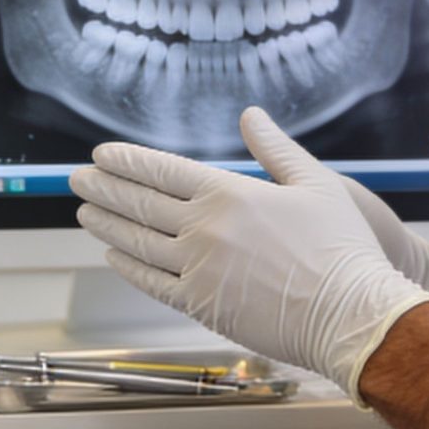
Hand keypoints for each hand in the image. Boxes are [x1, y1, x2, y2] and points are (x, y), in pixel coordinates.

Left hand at [70, 107, 428, 401]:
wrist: (351, 315)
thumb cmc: (343, 246)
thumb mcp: (316, 181)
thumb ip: (274, 147)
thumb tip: (249, 114)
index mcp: (228, 193)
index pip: (162, 171)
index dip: (128, 161)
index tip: (101, 155)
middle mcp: (204, 230)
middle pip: (140, 205)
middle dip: (104, 189)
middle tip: (76, 178)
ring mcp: (198, 271)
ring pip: (138, 244)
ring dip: (107, 225)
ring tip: (84, 213)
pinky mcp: (202, 307)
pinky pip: (153, 284)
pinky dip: (128, 268)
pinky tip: (113, 255)